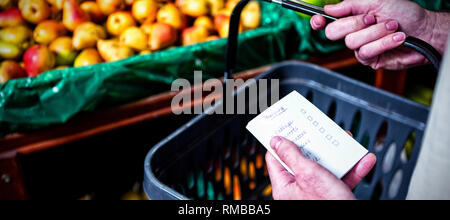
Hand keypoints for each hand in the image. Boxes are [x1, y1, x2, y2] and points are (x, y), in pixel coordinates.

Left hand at [266, 136, 375, 199]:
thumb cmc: (328, 204)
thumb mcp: (308, 174)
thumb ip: (291, 156)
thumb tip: (276, 141)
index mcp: (285, 186)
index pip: (275, 158)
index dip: (280, 141)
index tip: (287, 128)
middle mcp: (298, 190)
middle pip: (303, 160)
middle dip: (316, 145)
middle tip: (319, 132)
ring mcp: (316, 193)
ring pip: (325, 167)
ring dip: (339, 155)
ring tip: (346, 142)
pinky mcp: (333, 196)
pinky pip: (341, 178)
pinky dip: (353, 169)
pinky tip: (362, 161)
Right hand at [310, 0, 438, 69]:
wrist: (425, 30)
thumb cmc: (405, 14)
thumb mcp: (376, 1)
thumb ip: (351, 4)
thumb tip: (330, 8)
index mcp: (352, 18)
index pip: (327, 22)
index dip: (318, 22)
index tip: (319, 20)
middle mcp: (353, 33)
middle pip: (333, 32)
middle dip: (354, 23)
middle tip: (372, 18)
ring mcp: (360, 48)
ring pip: (352, 42)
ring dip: (376, 32)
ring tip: (393, 26)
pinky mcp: (369, 60)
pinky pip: (366, 52)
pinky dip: (384, 42)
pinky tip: (396, 37)